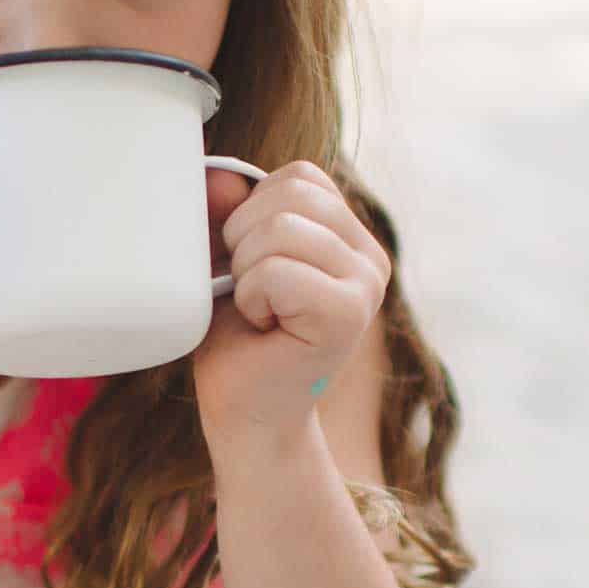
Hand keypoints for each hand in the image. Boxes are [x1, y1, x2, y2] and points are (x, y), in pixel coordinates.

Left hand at [194, 161, 389, 447]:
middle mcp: (370, 254)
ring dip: (246, 273)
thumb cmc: (235, 337)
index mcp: (349, 233)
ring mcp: (367, 284)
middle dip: (244, 240)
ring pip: (282, 228)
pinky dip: (252, 298)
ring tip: (259, 311)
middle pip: (292, 195)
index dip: (251, 214)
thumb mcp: (224, 257)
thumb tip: (218, 175)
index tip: (250, 266)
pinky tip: (264, 328)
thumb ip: (224, 211)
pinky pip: (277, 271)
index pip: (299, 177)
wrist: (244, 412)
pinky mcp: (349, 315)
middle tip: (250, 292)